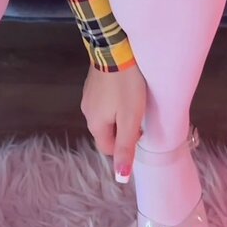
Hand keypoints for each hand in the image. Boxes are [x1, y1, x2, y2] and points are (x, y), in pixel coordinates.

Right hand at [81, 62, 146, 182]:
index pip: (107, 148)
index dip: (125, 146)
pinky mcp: (92, 81)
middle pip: (105, 131)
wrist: (115, 49)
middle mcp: (86, 110)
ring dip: (118, 114)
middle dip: (122, 130)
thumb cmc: (126, 86)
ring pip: (105, 115)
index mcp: (94, 123)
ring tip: (134, 102)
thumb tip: (120, 177)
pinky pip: (103, 100)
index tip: (139, 131)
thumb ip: (125, 148)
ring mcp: (88, 94)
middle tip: (138, 117)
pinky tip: (124, 89)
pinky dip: (114, 100)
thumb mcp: (130, 119)